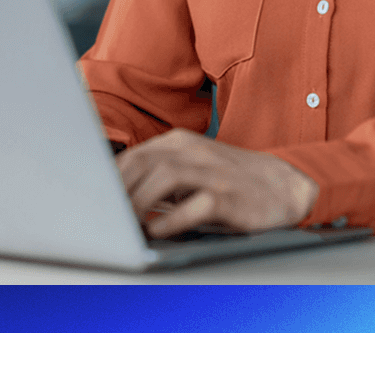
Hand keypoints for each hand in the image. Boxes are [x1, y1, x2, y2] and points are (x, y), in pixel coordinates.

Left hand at [115, 128, 319, 239]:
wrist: (282, 184)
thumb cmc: (229, 180)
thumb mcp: (190, 167)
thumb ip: (156, 174)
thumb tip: (113, 195)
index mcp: (179, 142)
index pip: (133, 156)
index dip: (109, 179)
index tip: (93, 200)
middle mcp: (194, 151)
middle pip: (143, 163)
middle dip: (119, 192)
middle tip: (105, 217)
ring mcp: (212, 171)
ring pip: (165, 177)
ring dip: (140, 202)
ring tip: (126, 224)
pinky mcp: (229, 195)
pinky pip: (196, 205)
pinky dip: (173, 219)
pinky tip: (159, 232)